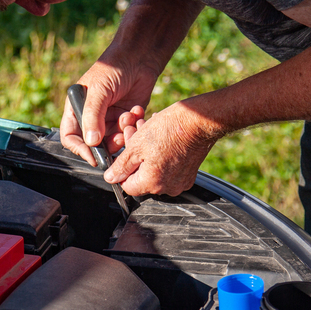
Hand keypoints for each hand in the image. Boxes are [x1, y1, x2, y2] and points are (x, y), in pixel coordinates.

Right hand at [60, 56, 157, 166]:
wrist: (139, 57)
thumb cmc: (114, 68)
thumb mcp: (99, 90)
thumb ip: (93, 116)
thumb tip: (91, 142)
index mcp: (77, 108)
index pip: (70, 136)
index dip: (79, 149)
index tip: (93, 157)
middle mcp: (91, 116)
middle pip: (93, 143)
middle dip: (107, 144)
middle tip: (119, 139)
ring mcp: (109, 118)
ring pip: (112, 141)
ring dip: (122, 133)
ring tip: (129, 117)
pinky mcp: (126, 118)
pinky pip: (127, 133)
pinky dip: (133, 126)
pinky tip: (136, 111)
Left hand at [103, 99, 221, 195]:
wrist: (200, 121)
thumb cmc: (171, 130)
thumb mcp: (137, 145)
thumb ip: (122, 166)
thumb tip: (110, 178)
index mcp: (152, 183)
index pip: (127, 186)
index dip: (122, 169)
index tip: (123, 153)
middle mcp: (167, 188)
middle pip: (141, 176)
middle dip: (134, 155)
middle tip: (133, 134)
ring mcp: (180, 182)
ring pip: (154, 170)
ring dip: (146, 152)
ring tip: (146, 131)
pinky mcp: (189, 174)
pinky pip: (168, 168)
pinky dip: (161, 155)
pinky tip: (160, 138)